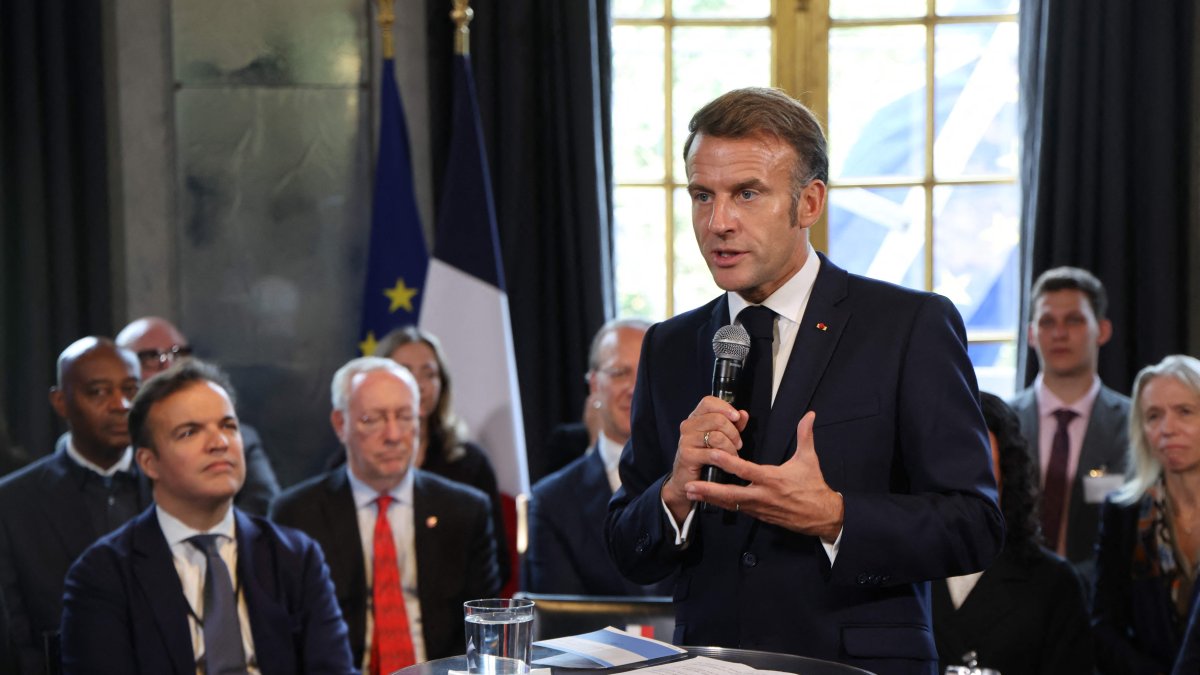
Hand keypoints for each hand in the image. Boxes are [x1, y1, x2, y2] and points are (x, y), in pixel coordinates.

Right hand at [661, 396, 747, 522]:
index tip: (736, 417)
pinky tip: (727, 464)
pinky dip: (725, 458)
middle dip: (733, 433)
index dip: (725, 407)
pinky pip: (712, 453)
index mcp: (695, 418)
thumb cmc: (706, 459)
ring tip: (733, 455)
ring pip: (717, 436)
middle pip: (717, 419)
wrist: (687, 482)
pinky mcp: (687, 455)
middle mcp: (688, 426)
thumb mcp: (722, 439)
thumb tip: (743, 414)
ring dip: (731, 447)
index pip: (708, 402)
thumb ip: (733, 425)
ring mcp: (686, 440)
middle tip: (738, 445)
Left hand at [684, 411, 843, 541]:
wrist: (821, 516)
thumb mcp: (809, 460)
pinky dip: (721, 503)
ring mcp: (759, 507)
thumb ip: (805, 435)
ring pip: (730, 503)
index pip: (746, 470)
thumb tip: (809, 414)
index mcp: (773, 479)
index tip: (712, 454)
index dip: (728, 462)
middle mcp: (762, 495)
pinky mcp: (758, 515)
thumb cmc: (813, 487)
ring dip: (710, 497)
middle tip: (689, 484)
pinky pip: (736, 508)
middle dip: (709, 489)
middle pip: (731, 493)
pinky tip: (706, 499)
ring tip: (690, 491)